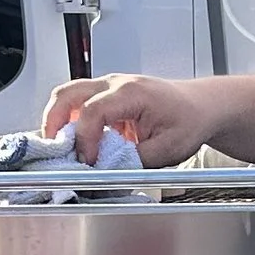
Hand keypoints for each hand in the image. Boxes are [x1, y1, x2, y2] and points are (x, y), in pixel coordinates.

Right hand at [39, 73, 212, 164]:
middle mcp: (116, 83)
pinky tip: (75, 141)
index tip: (88, 161)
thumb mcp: (168, 150)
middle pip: (67, 94)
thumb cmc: (190, 120)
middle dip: (53, 122)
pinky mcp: (107, 95)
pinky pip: (78, 102)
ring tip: (61, 146)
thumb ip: (134, 161)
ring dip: (57, 120)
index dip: (84, 139)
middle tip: (53, 149)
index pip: (93, 111)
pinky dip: (69, 120)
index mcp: (132, 93)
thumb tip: (106, 170)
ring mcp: (109, 86)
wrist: (202, 106)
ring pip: (68, 95)